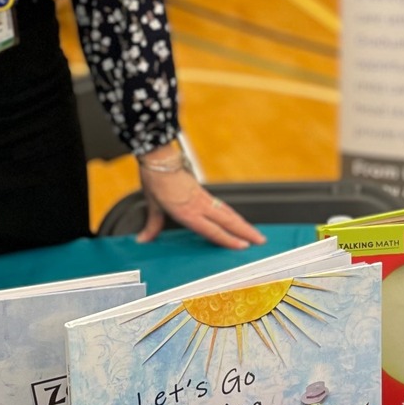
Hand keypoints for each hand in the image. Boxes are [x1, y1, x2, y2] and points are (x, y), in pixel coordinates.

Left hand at [135, 150, 264, 250]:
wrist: (160, 158)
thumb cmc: (156, 179)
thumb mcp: (152, 204)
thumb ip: (152, 224)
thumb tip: (143, 239)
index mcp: (186, 211)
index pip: (212, 229)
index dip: (228, 239)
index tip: (242, 246)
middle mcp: (199, 205)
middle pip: (227, 220)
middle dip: (245, 231)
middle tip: (260, 241)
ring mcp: (203, 198)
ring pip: (228, 212)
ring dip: (243, 223)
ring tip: (255, 233)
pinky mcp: (203, 192)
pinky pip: (222, 206)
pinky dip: (232, 214)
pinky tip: (237, 219)